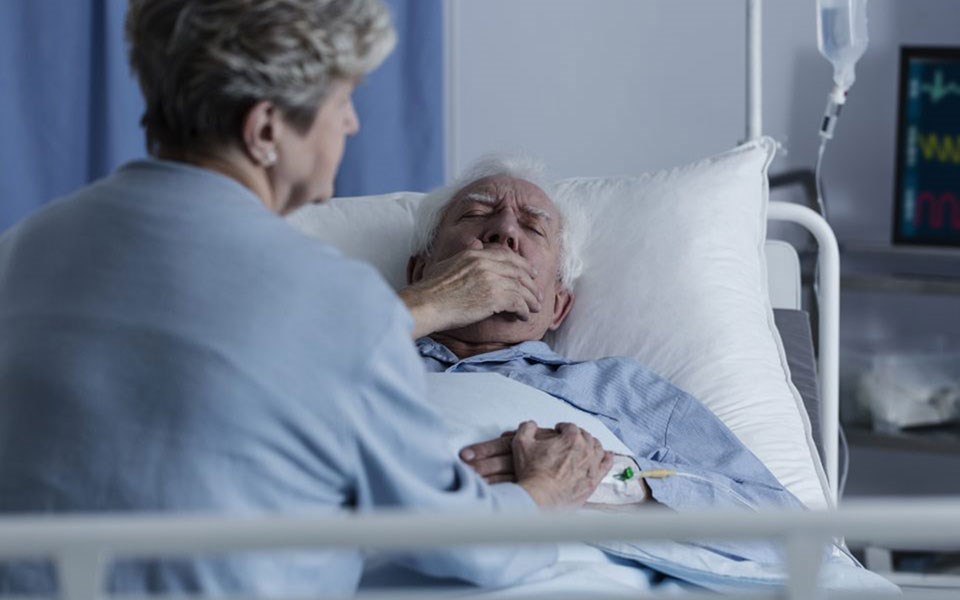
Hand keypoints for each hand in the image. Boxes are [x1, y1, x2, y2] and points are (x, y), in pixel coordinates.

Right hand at [399, 242, 542, 337]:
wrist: (427, 304)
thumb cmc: (431, 289)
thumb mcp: (448, 263)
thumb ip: (465, 255)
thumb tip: (475, 245)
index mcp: (475, 255)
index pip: (506, 255)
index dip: (522, 264)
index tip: (530, 272)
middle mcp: (485, 264)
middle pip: (517, 271)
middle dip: (531, 282)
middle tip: (537, 293)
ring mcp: (491, 279)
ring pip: (521, 288)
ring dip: (531, 299)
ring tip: (536, 308)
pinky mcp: (494, 297)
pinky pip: (518, 303)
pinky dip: (524, 310)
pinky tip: (525, 317)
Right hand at [463, 421, 612, 508]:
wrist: (540, 497)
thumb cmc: (532, 472)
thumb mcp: (521, 444)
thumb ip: (527, 428)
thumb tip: (531, 425)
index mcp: (571, 439)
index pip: (570, 427)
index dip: (563, 427)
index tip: (559, 430)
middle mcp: (585, 450)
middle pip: (586, 436)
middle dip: (577, 435)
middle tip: (569, 439)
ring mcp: (591, 466)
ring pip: (598, 449)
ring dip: (592, 444)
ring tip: (586, 446)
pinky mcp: (593, 481)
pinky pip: (606, 466)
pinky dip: (607, 459)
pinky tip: (606, 456)